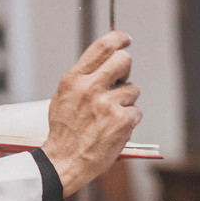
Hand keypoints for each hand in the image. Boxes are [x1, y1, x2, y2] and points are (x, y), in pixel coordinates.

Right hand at [43, 30, 141, 195]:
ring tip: (107, 117)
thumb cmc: (64, 131)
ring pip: (132, 90)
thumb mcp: (63, 97)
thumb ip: (83, 78)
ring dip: (125, 103)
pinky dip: (128, 121)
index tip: (125, 38)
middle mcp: (90, 88)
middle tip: (120, 81)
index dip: (118, 38)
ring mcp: (107, 104)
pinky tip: (113, 130)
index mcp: (74, 79)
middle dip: (126, 70)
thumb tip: (105, 62)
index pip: (101, 47)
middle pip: (124, 60)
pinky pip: (136, 112)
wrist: (63, 162)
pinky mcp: (121, 121)